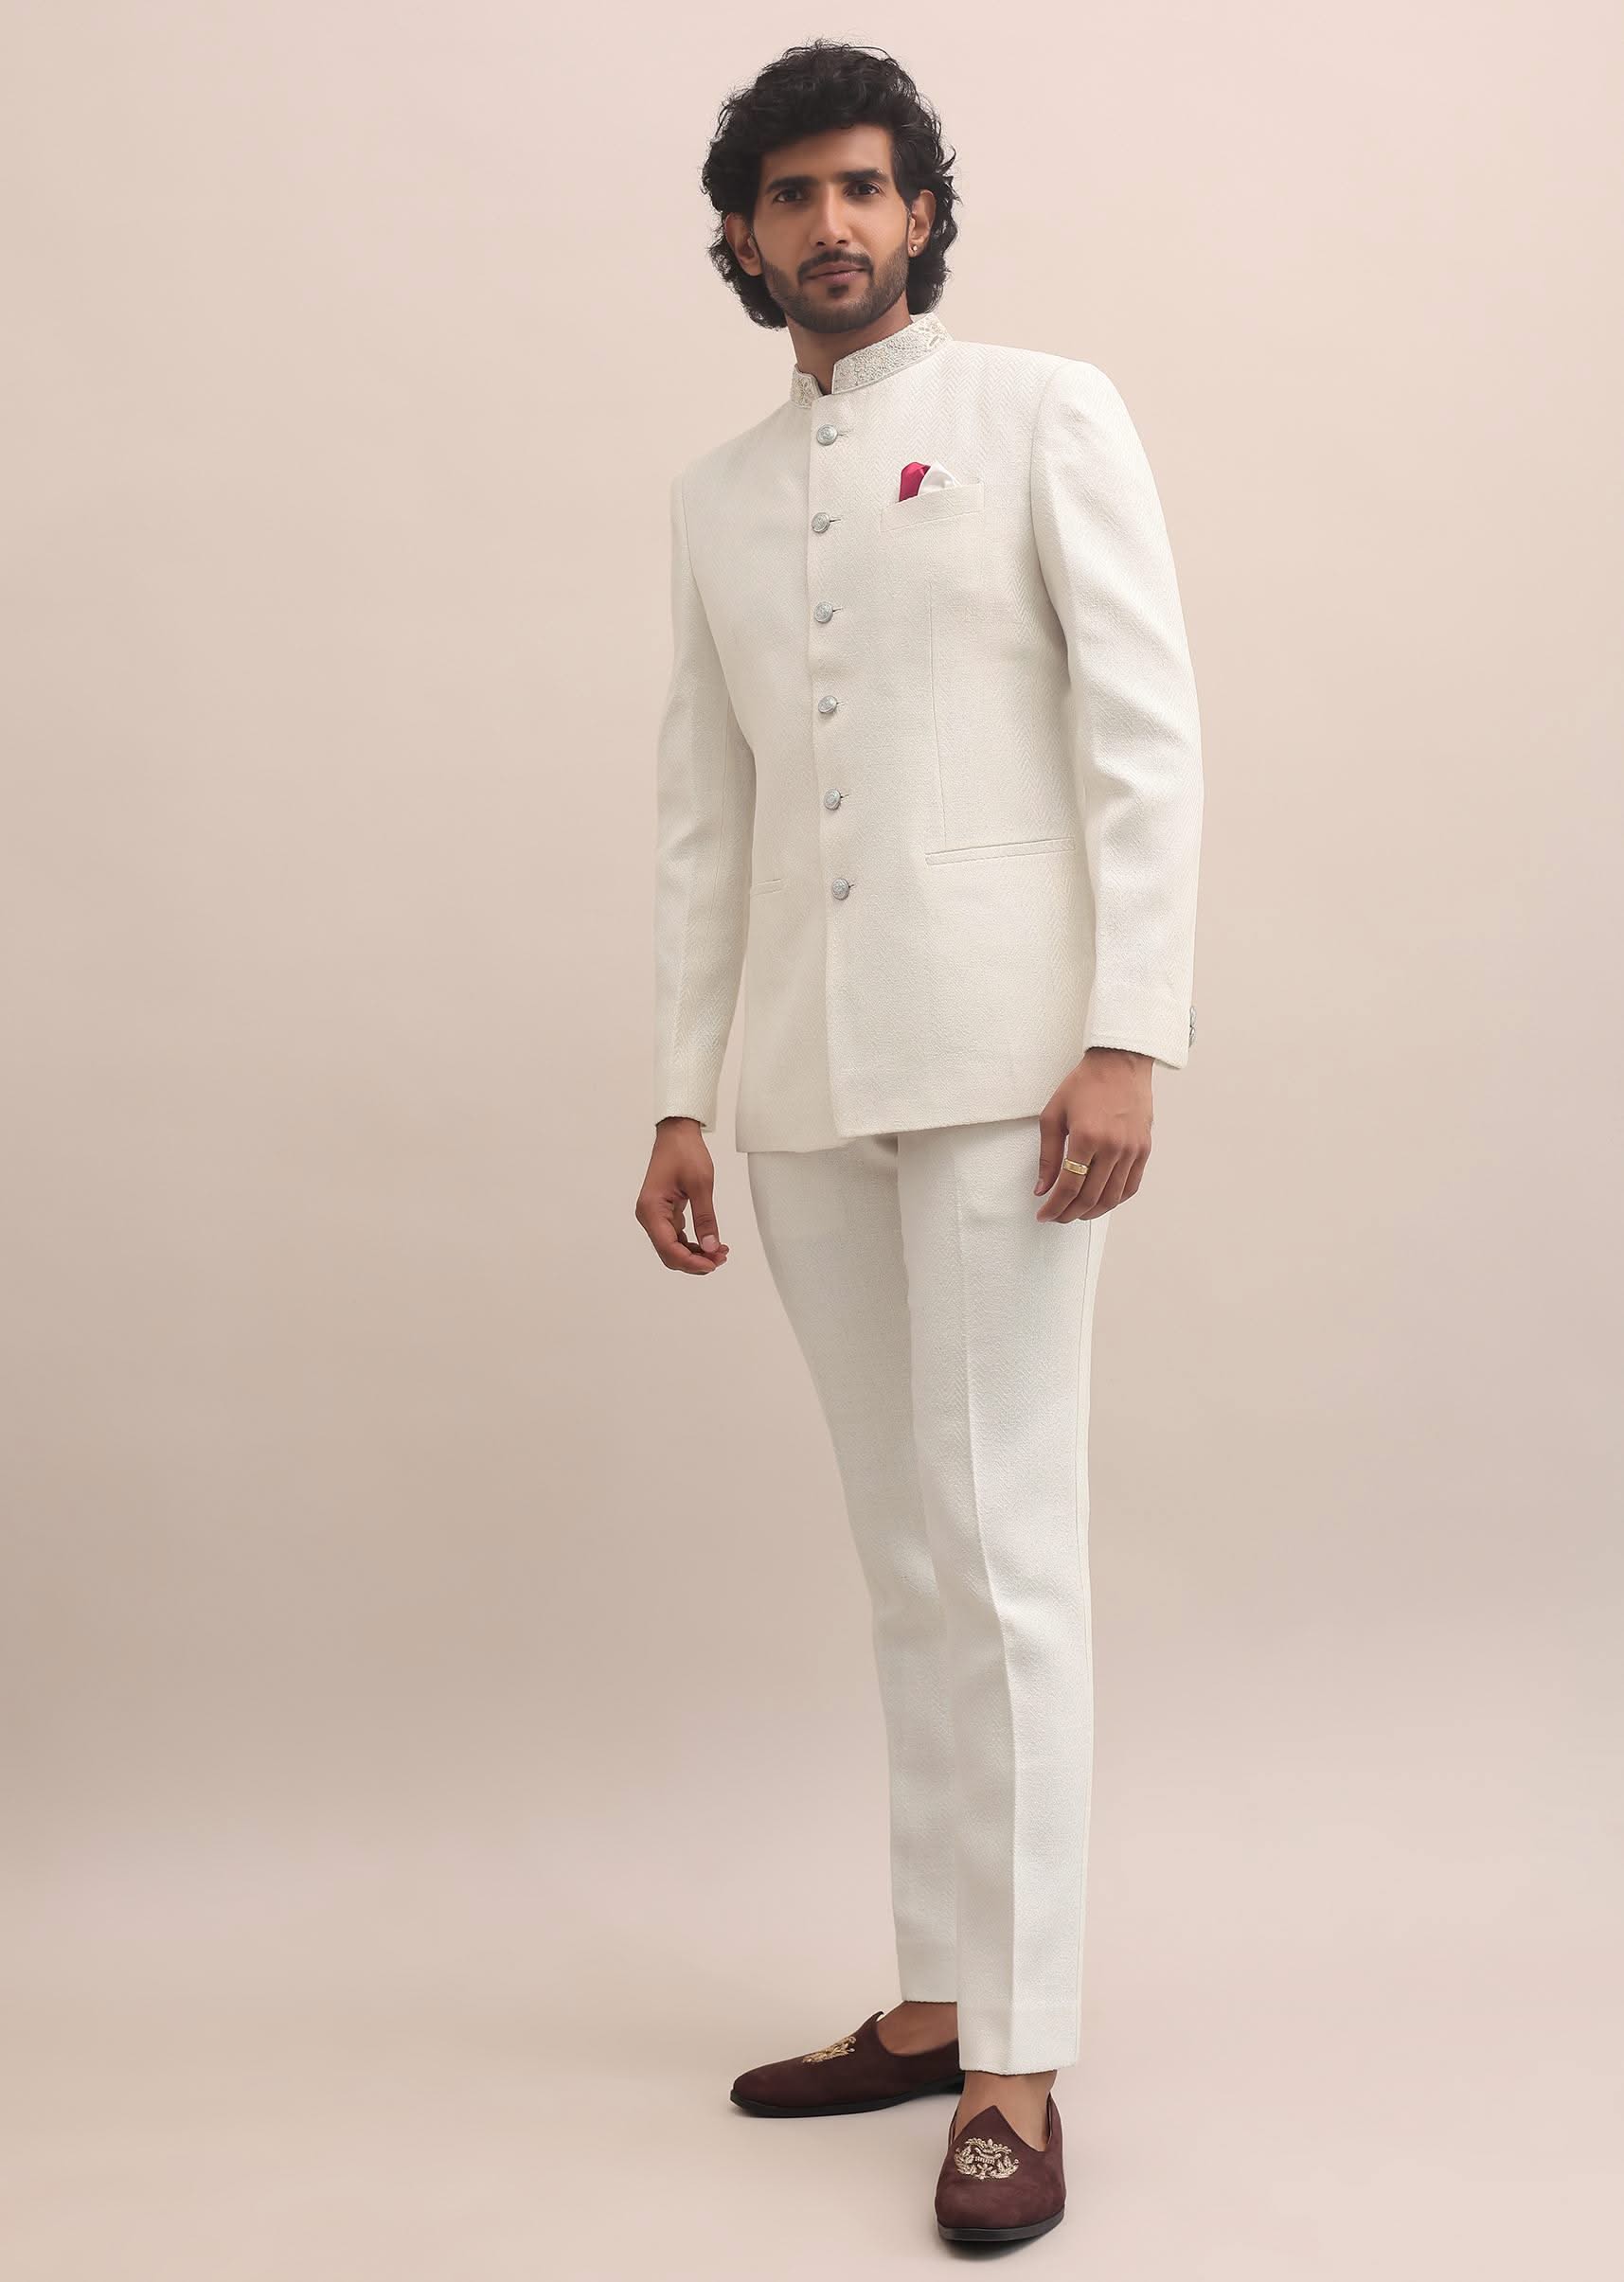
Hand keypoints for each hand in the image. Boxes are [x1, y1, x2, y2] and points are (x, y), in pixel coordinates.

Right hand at [636, 1117, 731, 1273]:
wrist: (677, 1134)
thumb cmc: (685, 1152)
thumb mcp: (701, 1185)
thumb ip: (705, 1219)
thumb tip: (710, 1247)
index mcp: (651, 1209)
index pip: (668, 1248)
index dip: (691, 1262)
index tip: (714, 1263)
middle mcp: (648, 1216)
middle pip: (668, 1253)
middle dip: (695, 1261)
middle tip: (721, 1258)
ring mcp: (654, 1215)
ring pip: (672, 1248)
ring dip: (695, 1255)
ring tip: (720, 1252)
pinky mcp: (663, 1213)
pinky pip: (675, 1237)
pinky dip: (692, 1244)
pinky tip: (710, 1244)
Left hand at [1033, 1048, 1152, 1221]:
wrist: (1119, 1064)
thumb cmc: (1083, 1085)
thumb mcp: (1053, 1116)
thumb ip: (1047, 1156)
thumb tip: (1042, 1189)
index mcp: (1086, 1137)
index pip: (1069, 1186)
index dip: (1054, 1206)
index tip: (1043, 1214)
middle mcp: (1112, 1147)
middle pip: (1090, 1196)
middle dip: (1069, 1213)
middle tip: (1057, 1217)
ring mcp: (1131, 1150)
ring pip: (1112, 1197)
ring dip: (1092, 1212)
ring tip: (1076, 1213)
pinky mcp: (1144, 1149)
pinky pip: (1131, 1186)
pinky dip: (1115, 1200)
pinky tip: (1100, 1202)